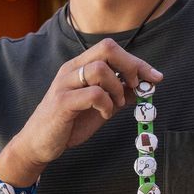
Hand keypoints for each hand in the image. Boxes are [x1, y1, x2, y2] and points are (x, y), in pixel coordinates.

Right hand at [3, 38, 162, 181]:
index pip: (111, 49)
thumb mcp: (100, 107)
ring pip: (101, 70)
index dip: (136, 61)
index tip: (155, 77)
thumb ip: (118, 95)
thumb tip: (143, 88)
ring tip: (115, 106)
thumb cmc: (68, 124)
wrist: (38, 144)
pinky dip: (106, 104)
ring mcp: (65, 84)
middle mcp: (71, 70)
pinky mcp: (62, 102)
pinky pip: (94, 94)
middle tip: (136, 87)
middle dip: (131, 66)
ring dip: (117, 89)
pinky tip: (104, 114)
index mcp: (79, 66)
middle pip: (107, 49)